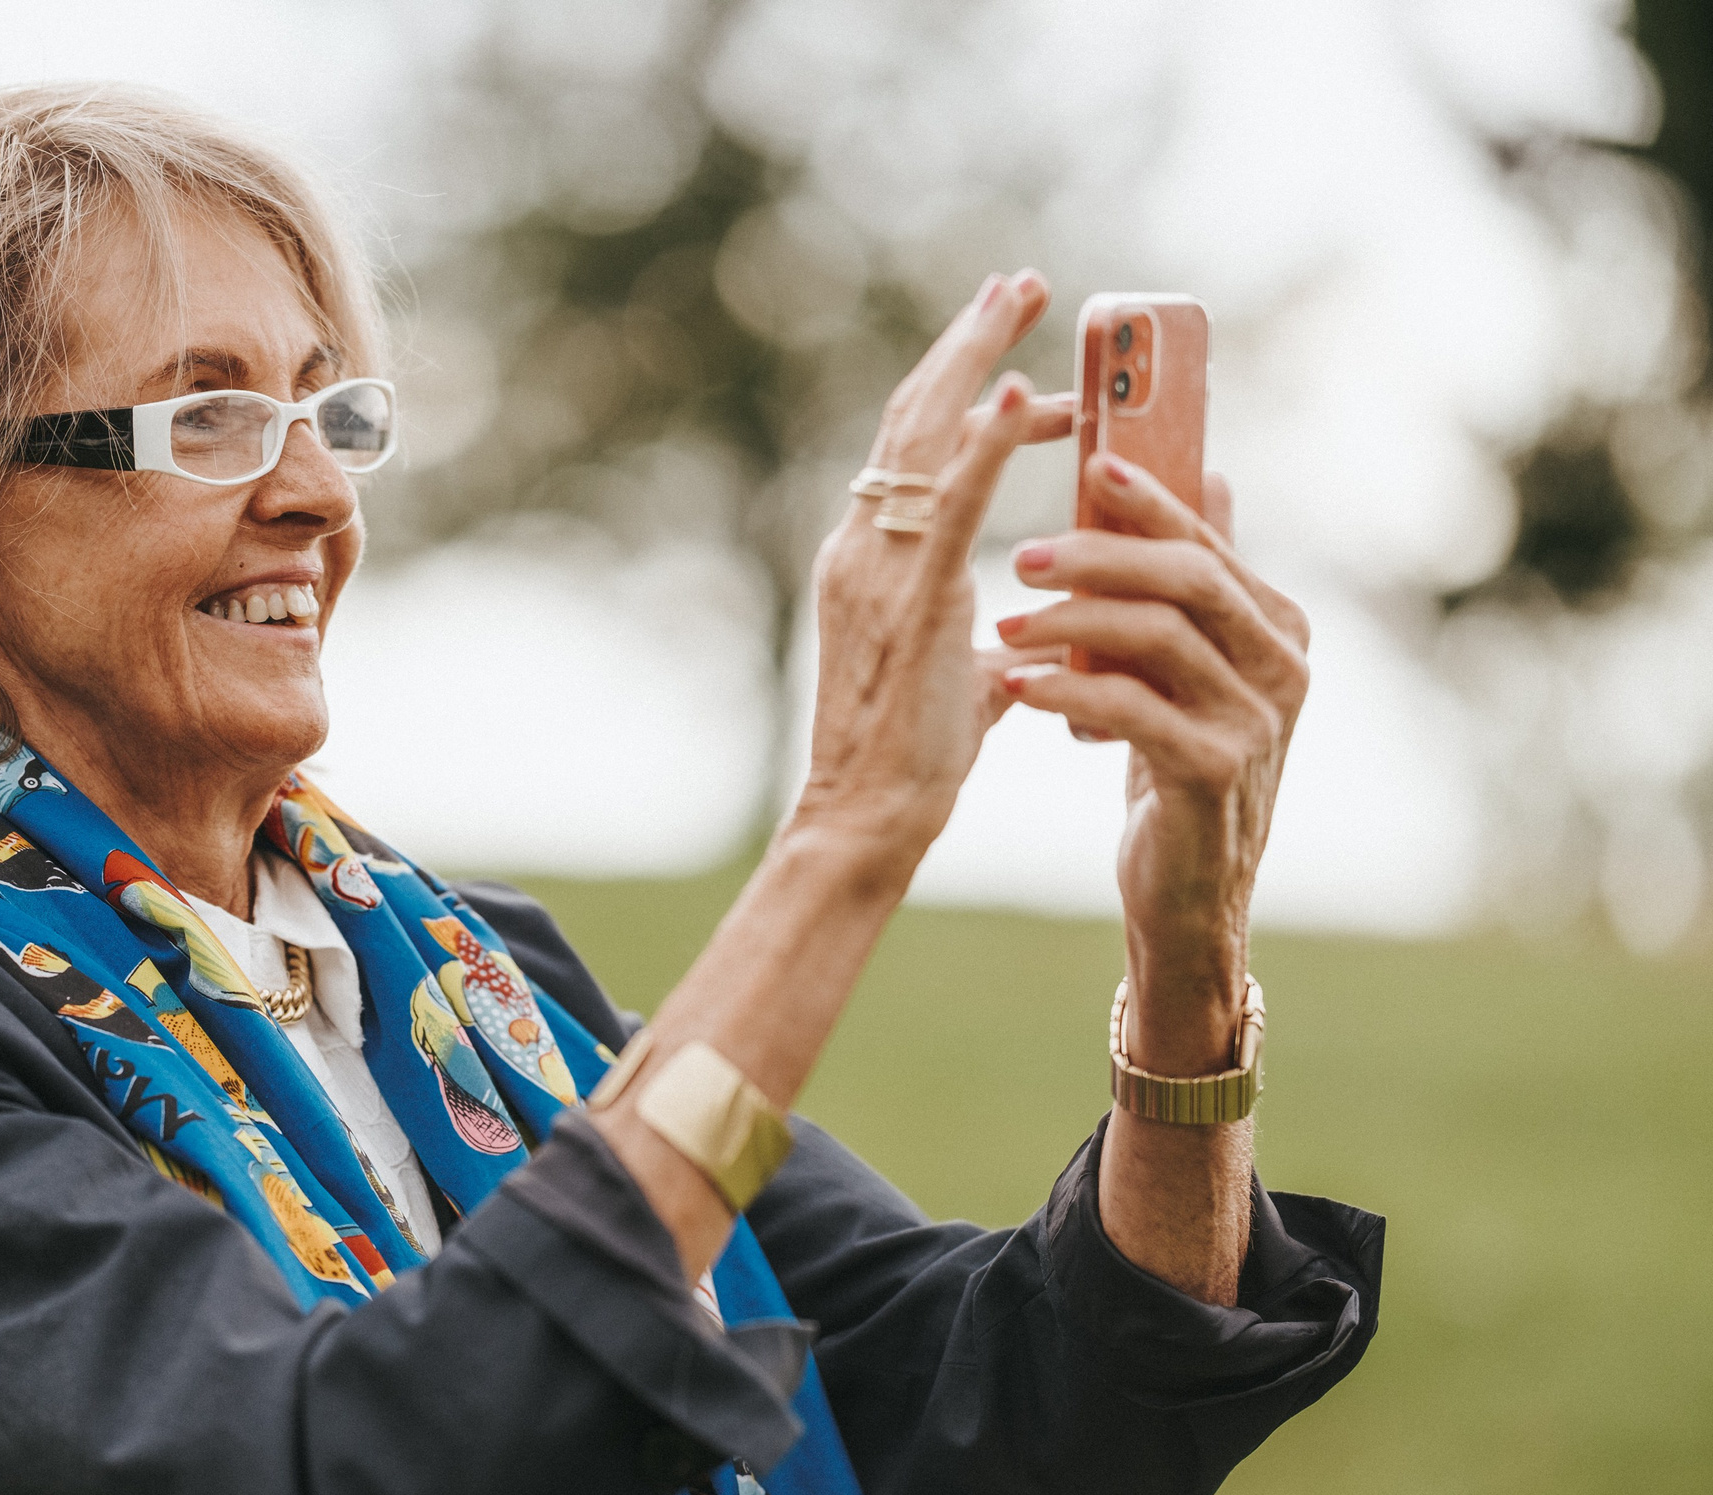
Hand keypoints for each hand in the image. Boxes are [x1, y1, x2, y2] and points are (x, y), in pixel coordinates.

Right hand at [793, 270, 1074, 865]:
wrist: (870, 815)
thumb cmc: (913, 760)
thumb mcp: (960, 678)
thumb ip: (985, 644)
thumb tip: (1030, 641)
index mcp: (868, 558)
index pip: (916, 451)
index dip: (964, 393)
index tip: (1021, 362)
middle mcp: (861, 544)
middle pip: (911, 414)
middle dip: (967, 342)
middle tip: (1018, 283)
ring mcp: (879, 564)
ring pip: (922, 434)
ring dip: (976, 358)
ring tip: (1020, 297)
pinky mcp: (912, 595)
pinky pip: (950, 501)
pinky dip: (984, 441)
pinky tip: (1021, 395)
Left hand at [996, 456, 1310, 1073]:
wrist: (1188, 889)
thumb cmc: (1176, 763)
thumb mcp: (1191, 667)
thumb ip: (1201, 578)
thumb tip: (1211, 476)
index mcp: (1276, 626)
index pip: (1205, 542)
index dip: (1147, 500)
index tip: (1088, 463)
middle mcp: (1282, 667)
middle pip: (1188, 578)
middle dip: (1098, 556)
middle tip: (1020, 556)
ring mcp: (1256, 723)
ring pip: (1158, 637)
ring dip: (1070, 623)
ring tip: (1005, 625)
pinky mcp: (1215, 773)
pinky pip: (1134, 710)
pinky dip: (1069, 692)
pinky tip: (1019, 688)